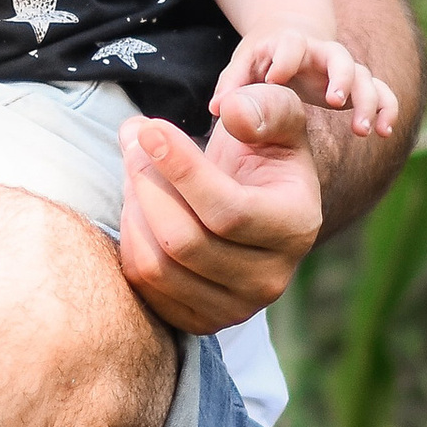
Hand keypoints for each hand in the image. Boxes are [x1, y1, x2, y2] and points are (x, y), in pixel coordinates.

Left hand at [117, 90, 320, 335]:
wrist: (256, 204)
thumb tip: (235, 113)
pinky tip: (138, 204)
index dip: (181, 168)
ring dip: (133, 208)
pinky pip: (144, 286)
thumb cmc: (263, 156)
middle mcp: (271, 279)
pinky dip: (129, 239)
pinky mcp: (199, 320)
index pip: (228, 210)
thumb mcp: (277, 120)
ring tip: (135, 167)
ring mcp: (235, 307)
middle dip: (147, 184)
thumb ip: (266, 106)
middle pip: (184, 241)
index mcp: (296, 227)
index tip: (149, 128)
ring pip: (157, 266)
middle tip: (134, 142)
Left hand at [212, 28, 399, 141]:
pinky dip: (387, 108)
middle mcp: (321, 53)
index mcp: (290, 45)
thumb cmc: (261, 59)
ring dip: (368, 101)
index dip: (286, 59)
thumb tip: (218, 108)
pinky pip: (382, 91)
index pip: (292, 45)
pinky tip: (384, 133)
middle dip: (340, 79)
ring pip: (364, 77)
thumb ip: (232, 84)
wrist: (291, 44)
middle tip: (336, 103)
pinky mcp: (357, 85)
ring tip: (363, 130)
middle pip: (339, 58)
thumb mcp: (243, 65)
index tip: (276, 80)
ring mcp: (342, 68)